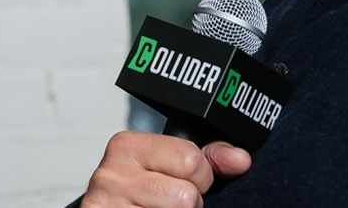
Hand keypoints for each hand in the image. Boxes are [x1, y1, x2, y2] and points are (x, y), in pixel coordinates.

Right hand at [81, 131, 251, 206]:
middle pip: (186, 196)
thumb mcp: (172, 163)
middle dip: (190, 202)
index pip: (191, 160)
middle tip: (170, 201)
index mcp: (127, 145)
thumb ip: (209, 157)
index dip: (200, 177)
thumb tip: (240, 160)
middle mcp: (111, 175)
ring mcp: (107, 205)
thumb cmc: (141, 188)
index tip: (183, 180)